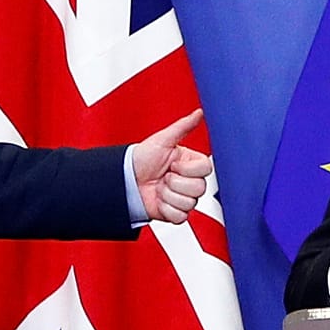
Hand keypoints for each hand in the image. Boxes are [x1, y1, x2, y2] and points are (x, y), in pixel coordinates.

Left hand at [132, 109, 212, 224]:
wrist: (124, 181)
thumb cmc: (142, 158)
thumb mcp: (163, 139)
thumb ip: (184, 126)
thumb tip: (200, 112)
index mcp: (191, 164)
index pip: (205, 170)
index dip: (187, 169)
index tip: (173, 164)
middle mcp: (190, 182)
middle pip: (199, 189)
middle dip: (176, 183)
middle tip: (163, 177)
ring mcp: (183, 198)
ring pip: (189, 203)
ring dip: (168, 196)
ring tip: (158, 188)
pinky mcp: (176, 213)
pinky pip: (181, 217)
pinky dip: (166, 209)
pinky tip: (158, 200)